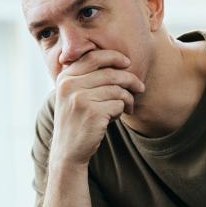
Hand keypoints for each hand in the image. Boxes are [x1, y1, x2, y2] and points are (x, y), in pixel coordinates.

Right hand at [51, 50, 144, 166]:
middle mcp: (70, 86)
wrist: (67, 150)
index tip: (127, 62)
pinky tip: (114, 118)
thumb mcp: (72, 95)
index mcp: (65, 78)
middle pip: (110, 73)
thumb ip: (86, 78)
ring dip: (127, 99)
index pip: (93, 57)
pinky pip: (118, 104)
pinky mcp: (92, 113)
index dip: (113, 56)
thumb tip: (118, 61)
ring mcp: (80, 99)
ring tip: (126, 107)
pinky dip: (121, 111)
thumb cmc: (76, 120)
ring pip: (117, 90)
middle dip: (130, 79)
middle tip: (140, 87)